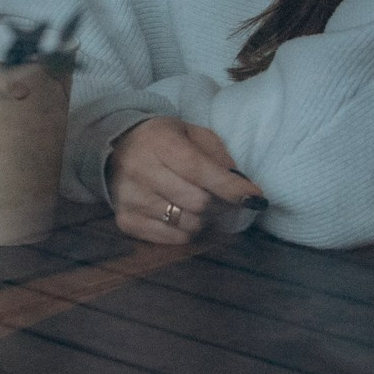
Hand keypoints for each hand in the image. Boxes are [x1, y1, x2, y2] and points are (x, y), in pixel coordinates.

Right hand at [107, 116, 264, 244]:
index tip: (256, 199)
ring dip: (202, 219)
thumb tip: (243, 189)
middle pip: (197, 202)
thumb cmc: (164, 140)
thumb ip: (219, 158)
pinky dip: (185, 230)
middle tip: (221, 198)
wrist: (117, 147)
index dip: (231, 188)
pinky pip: (172, 238)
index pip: (200, 171)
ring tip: (197, 205)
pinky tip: (180, 214)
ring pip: (187, 224)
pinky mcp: (125, 220)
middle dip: (218, 203)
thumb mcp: (193, 134)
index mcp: (159, 142)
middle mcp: (139, 170)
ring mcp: (130, 198)